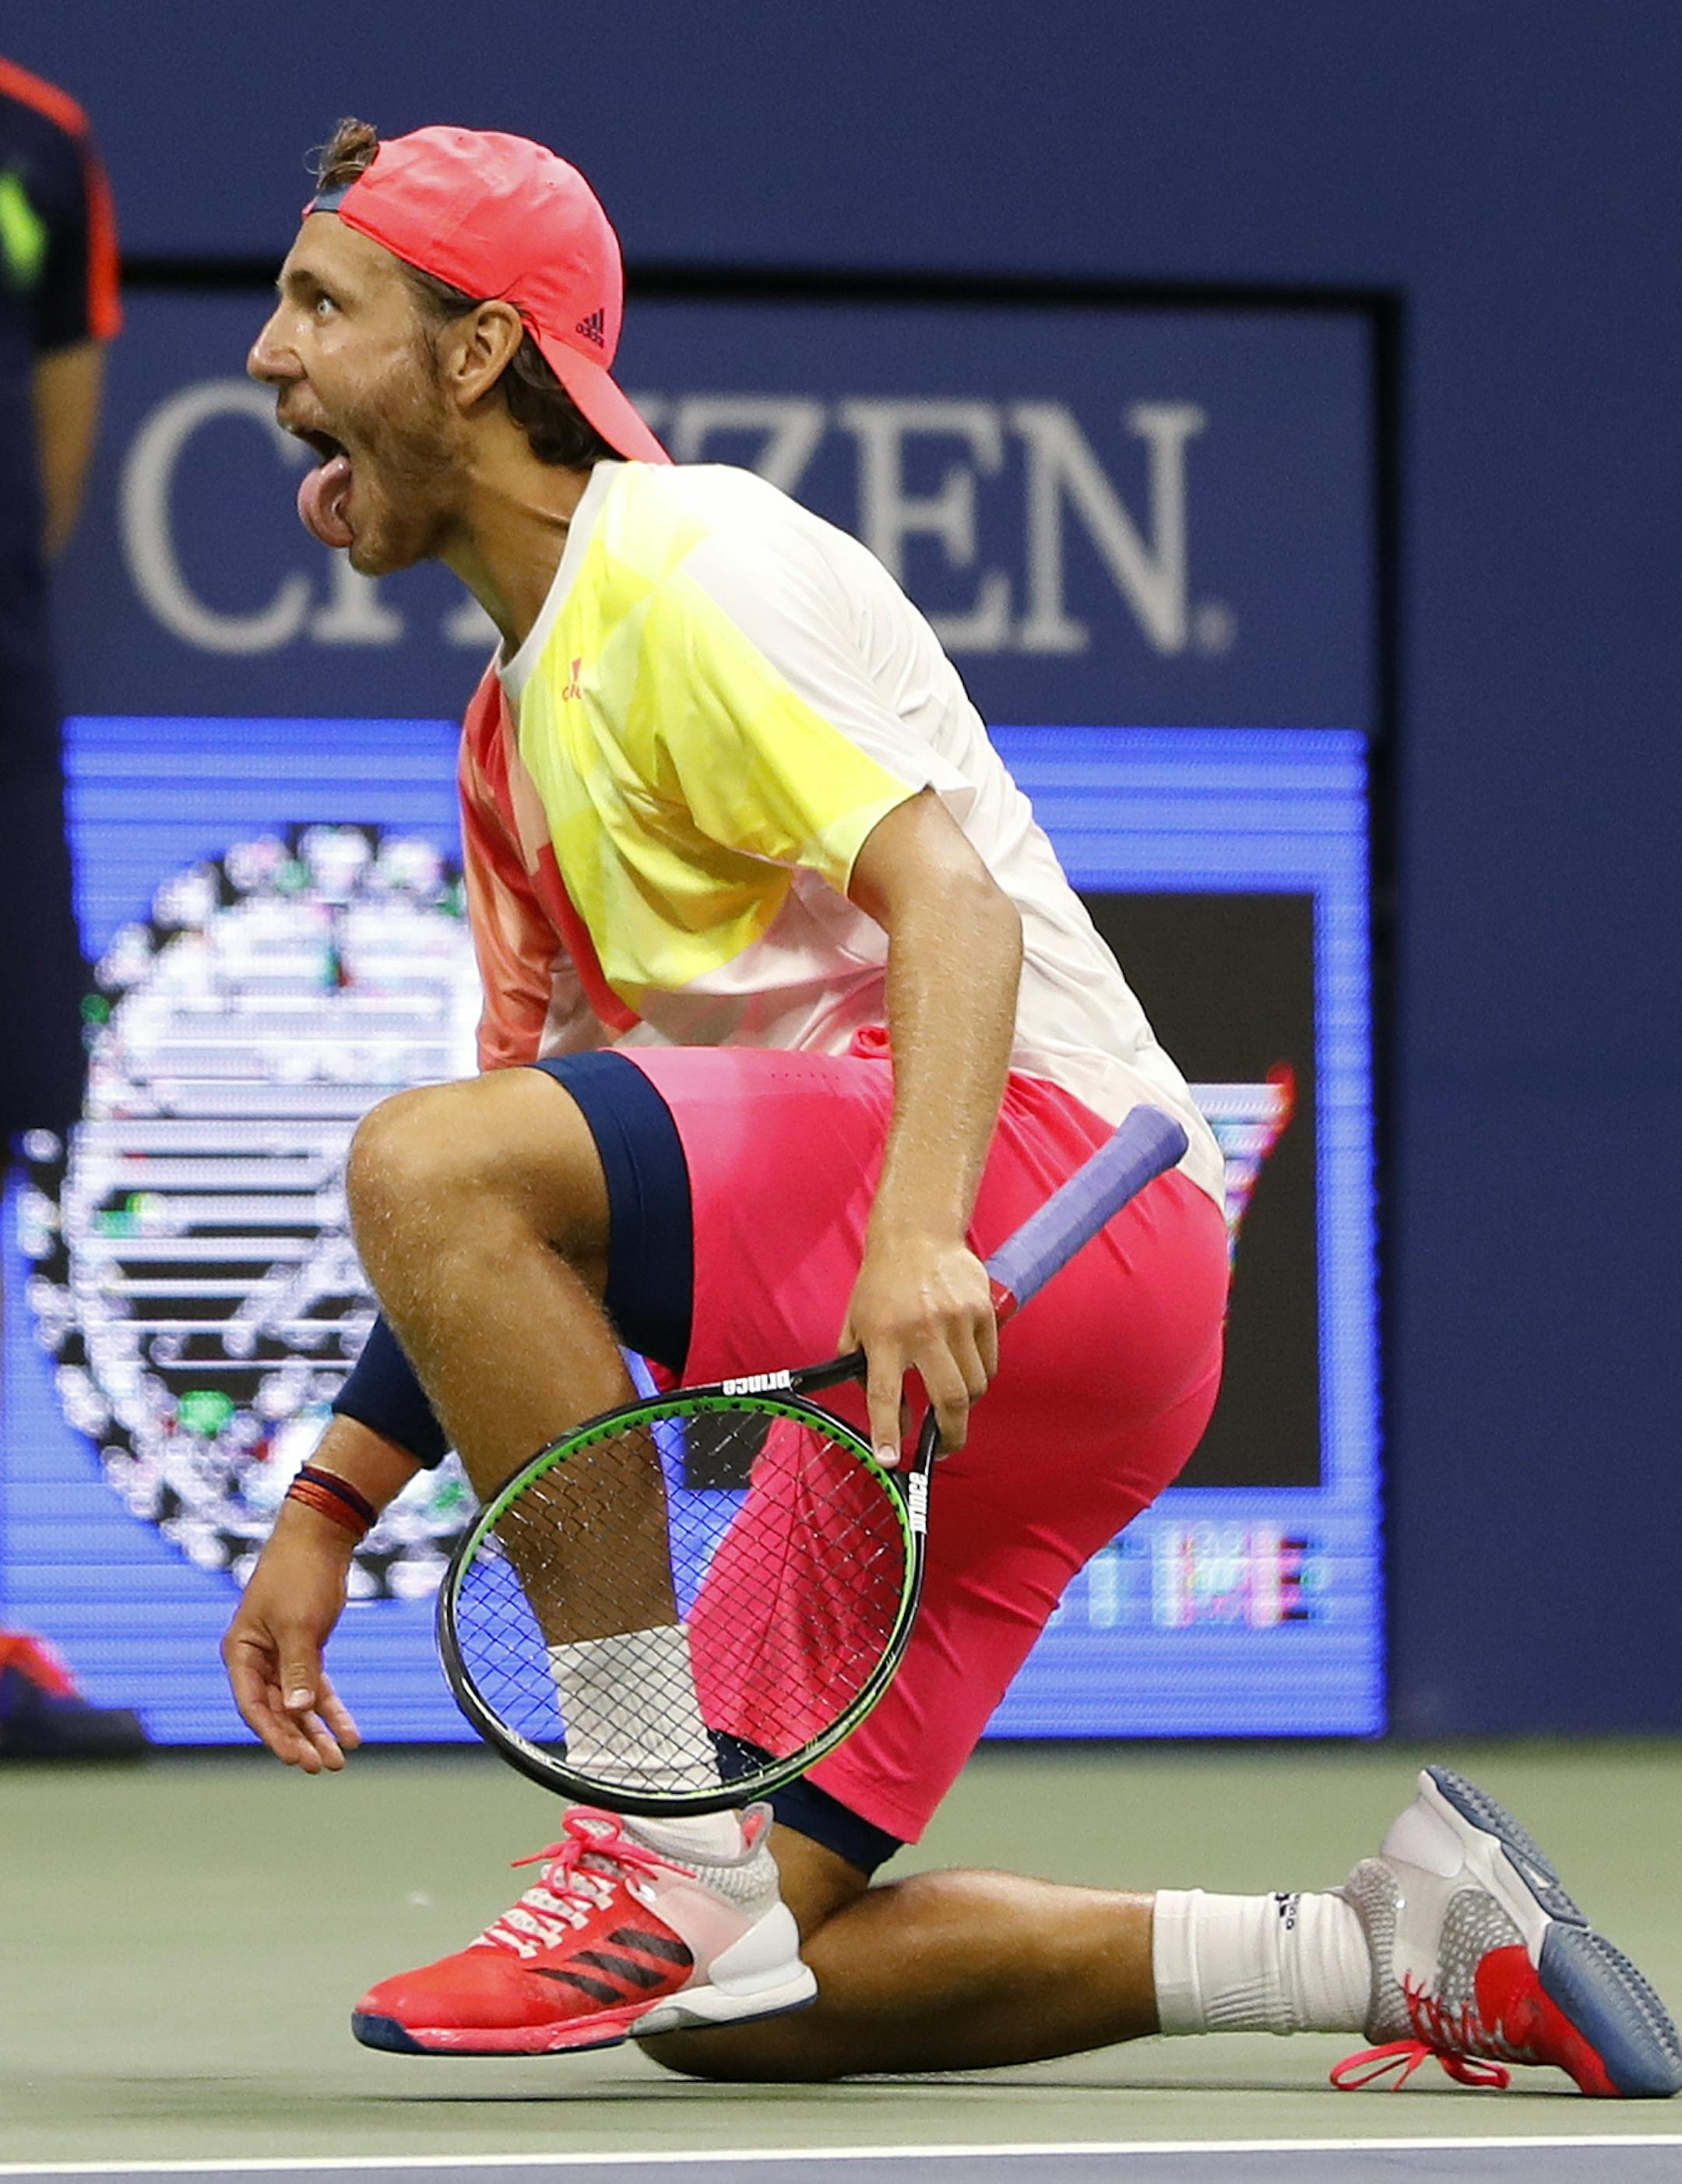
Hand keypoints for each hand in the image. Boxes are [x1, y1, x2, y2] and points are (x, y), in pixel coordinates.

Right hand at [221, 1505, 362, 1771]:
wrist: (321, 1538)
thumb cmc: (298, 1575)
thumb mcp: (298, 1624)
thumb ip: (297, 1669)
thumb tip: (298, 1712)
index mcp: (240, 1652)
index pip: (252, 1705)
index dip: (273, 1734)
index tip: (294, 1758)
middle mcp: (256, 1659)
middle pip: (276, 1711)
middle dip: (298, 1739)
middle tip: (320, 1766)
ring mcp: (281, 1657)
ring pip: (297, 1704)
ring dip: (316, 1731)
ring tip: (338, 1760)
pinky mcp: (304, 1651)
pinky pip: (316, 1688)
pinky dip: (332, 1710)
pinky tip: (348, 1732)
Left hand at [840, 1231, 998, 1464]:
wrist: (917, 1235)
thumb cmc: (882, 1286)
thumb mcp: (856, 1325)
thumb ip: (863, 1372)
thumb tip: (896, 1421)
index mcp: (883, 1335)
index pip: (883, 1394)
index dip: (887, 1432)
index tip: (891, 1460)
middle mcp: (922, 1329)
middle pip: (950, 1398)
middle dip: (952, 1435)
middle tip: (945, 1447)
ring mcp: (958, 1319)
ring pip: (975, 1386)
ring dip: (965, 1405)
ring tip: (951, 1401)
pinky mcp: (984, 1311)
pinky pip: (990, 1364)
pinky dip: (980, 1377)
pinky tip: (965, 1369)